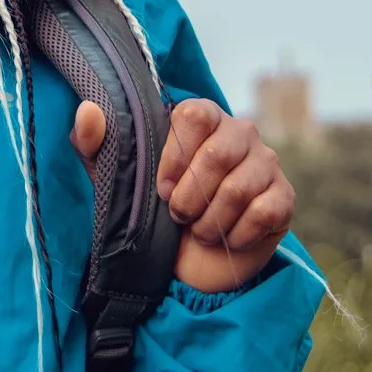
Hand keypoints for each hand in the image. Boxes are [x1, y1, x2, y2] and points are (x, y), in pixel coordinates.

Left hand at [70, 97, 292, 293]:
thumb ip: (94, 142)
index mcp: (201, 117)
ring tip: (198, 229)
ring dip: (210, 220)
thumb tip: (88, 111)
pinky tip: (225, 239)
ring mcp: (266, 163)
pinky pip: (264, 212)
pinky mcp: (284, 197)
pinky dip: (236, 234)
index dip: (174, 157)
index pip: (193, 116)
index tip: (161, 188)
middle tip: (177, 215)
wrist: (187, 260)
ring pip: (240, 187)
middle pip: (220, 152)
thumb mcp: (115, 177)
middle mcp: (239, 132)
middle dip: (191, 195)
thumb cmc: (151, 207)